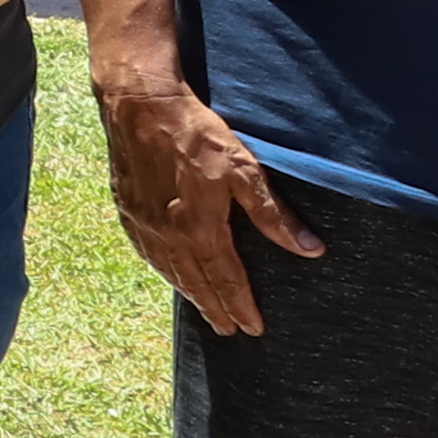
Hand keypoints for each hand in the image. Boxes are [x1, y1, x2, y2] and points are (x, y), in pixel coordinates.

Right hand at [97, 72, 317, 337]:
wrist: (140, 106)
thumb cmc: (195, 133)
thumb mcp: (244, 169)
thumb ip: (273, 214)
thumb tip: (309, 249)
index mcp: (201, 227)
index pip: (227, 279)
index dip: (242, 306)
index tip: (254, 329)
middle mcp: (170, 234)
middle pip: (196, 283)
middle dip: (216, 309)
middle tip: (228, 332)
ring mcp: (144, 223)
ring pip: (169, 270)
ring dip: (189, 293)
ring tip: (203, 309)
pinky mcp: (127, 209)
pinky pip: (146, 251)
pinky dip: (160, 269)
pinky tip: (166, 271)